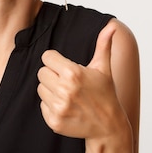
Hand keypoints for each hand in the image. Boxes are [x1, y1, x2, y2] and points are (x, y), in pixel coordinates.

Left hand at [37, 24, 127, 139]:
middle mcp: (64, 90)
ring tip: (68, 95)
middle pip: (41, 72)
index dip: (56, 61)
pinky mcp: (54, 121)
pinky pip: (42, 105)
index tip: (66, 67)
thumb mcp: (103, 68)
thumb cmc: (105, 94)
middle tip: (68, 82)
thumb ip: (103, 45)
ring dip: (51, 90)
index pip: (46, 57)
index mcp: (73, 73)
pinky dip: (51, 106)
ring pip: (40, 88)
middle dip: (53, 75)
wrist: (108, 126)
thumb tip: (111, 26)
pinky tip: (66, 107)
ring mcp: (58, 107)